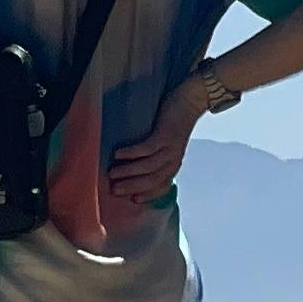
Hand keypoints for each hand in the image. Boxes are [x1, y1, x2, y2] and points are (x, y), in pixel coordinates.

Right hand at [108, 81, 209, 203]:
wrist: (191, 101)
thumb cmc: (173, 122)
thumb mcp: (167, 144)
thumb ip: (156, 156)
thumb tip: (133, 168)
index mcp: (173, 164)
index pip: (162, 186)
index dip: (148, 195)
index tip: (131, 200)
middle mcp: (173, 160)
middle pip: (153, 180)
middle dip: (132, 186)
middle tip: (113, 190)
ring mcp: (170, 148)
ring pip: (148, 167)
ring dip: (128, 172)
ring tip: (111, 173)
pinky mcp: (165, 135)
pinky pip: (146, 149)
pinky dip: (131, 153)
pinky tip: (118, 154)